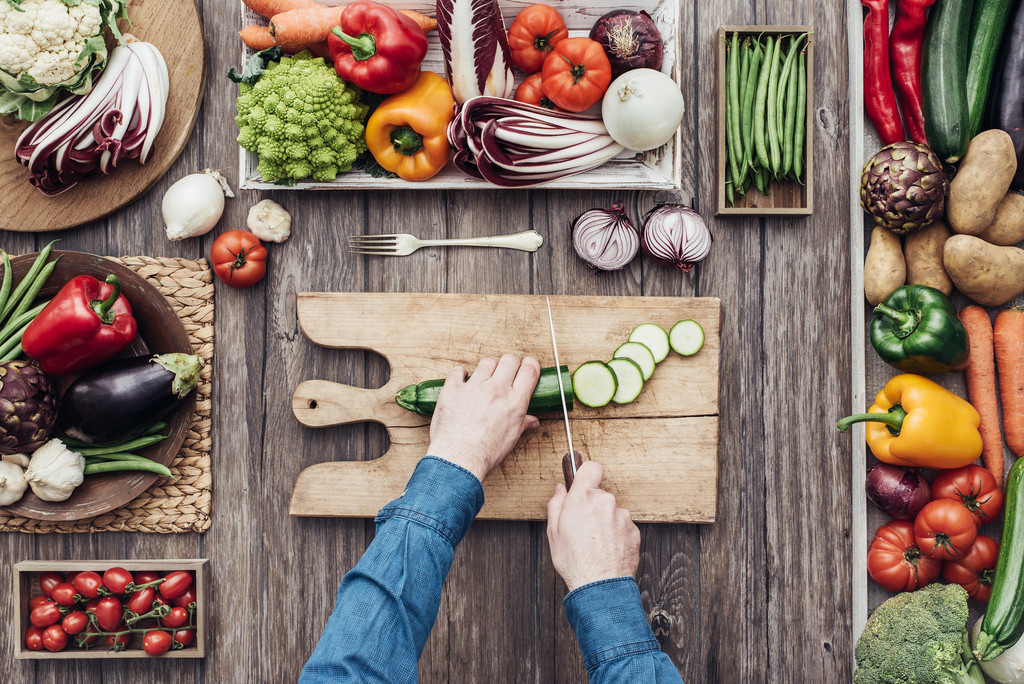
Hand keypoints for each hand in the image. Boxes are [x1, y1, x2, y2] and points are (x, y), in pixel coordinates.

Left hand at [427, 355, 540, 481]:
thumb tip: (531, 421)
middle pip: (509, 360)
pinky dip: (460, 374)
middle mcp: (496, 390)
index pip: (529, 369)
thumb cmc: (485, 452)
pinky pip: (458, 371)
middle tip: (505, 373)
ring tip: (484, 379)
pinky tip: (462, 381)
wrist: (459, 458)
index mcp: (515, 401)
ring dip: (487, 369)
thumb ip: (522, 423)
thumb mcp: (511, 438)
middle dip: (509, 364)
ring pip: (486, 362)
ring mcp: (474, 387)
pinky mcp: (453, 389)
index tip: (526, 366)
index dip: (530, 364)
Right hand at [546, 461, 640, 591]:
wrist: (600, 585)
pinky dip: (616, 535)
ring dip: (605, 522)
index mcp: (583, 498)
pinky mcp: (633, 530)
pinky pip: (622, 526)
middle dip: (592, 506)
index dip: (586, 474)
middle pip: (599, 495)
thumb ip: (556, 504)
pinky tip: (607, 549)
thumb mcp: (553, 532)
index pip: (591, 468)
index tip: (583, 481)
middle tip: (582, 527)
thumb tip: (560, 490)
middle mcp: (605, 502)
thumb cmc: (575, 561)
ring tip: (595, 543)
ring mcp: (622, 516)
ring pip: (612, 512)